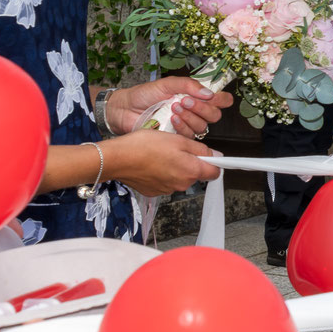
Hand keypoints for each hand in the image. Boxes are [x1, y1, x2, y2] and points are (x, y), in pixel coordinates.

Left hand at [105, 78, 233, 137]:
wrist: (125, 109)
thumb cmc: (144, 94)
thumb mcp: (167, 84)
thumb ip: (188, 85)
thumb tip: (208, 93)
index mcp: (197, 97)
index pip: (222, 100)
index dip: (222, 99)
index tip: (211, 96)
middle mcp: (196, 112)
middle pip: (215, 115)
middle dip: (202, 108)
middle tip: (185, 101)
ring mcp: (187, 125)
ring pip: (203, 126)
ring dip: (190, 116)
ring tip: (173, 108)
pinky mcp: (178, 137)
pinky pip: (189, 136)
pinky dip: (182, 126)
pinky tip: (171, 119)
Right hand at [106, 130, 221, 195]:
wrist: (116, 159)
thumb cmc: (144, 146)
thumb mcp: (178, 140)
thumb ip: (200, 150)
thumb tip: (216, 156)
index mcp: (190, 171)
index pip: (215, 173)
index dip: (213, 163)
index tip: (208, 156)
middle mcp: (181, 184)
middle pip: (195, 174)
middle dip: (190, 162)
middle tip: (175, 149)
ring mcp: (166, 190)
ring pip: (179, 177)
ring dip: (174, 167)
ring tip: (160, 154)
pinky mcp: (153, 192)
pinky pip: (164, 182)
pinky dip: (161, 173)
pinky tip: (151, 163)